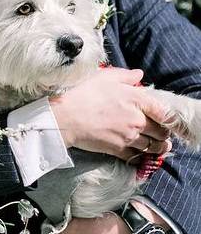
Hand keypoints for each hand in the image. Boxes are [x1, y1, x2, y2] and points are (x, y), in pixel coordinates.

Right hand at [50, 68, 171, 161]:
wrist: (65, 118)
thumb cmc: (83, 94)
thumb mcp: (104, 77)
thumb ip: (126, 75)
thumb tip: (139, 75)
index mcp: (137, 100)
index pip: (163, 111)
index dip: (168, 117)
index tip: (166, 120)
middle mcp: (137, 120)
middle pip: (160, 132)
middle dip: (163, 134)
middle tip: (163, 135)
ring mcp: (128, 137)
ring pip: (151, 146)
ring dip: (157, 148)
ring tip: (158, 147)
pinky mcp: (117, 149)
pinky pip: (135, 157)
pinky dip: (140, 157)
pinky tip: (140, 156)